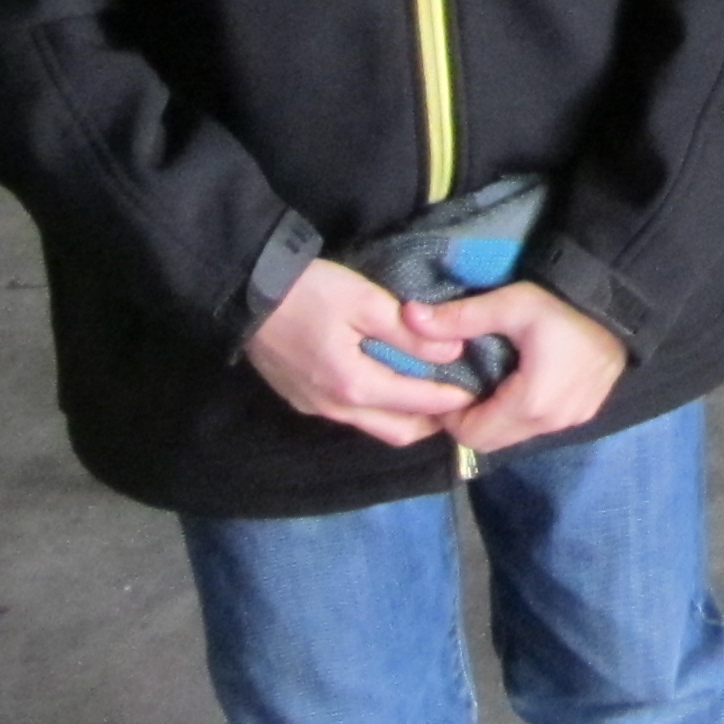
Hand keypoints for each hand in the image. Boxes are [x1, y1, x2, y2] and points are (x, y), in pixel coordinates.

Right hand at [243, 256, 479, 447]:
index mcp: (354, 386)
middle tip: (458, 402)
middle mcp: (335, 408)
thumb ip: (408, 333)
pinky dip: (379, 409)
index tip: (478, 394)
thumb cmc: (310, 291)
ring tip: (431, 393)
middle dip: (431, 422)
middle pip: (396, 431)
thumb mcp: (366, 302)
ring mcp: (315, 407)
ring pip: (372, 426)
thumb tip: (452, 353)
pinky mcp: (301, 399)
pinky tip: (391, 386)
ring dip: (404, 417)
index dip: (451, 401)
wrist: (245, 292)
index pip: (417, 404)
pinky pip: (350, 416)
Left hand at [411, 280, 631, 453]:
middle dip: (469, 420)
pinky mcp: (582, 415)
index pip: (470, 433)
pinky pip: (536, 428)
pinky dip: (517, 415)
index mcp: (530, 403)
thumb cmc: (564, 305)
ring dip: (494, 419)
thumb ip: (459, 318)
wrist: (623, 304)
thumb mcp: (511, 304)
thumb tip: (408, 316)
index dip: (449, 415)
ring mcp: (570, 422)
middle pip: (490, 441)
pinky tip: (517, 385)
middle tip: (461, 386)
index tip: (444, 386)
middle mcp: (550, 423)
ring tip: (487, 384)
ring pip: (513, 437)